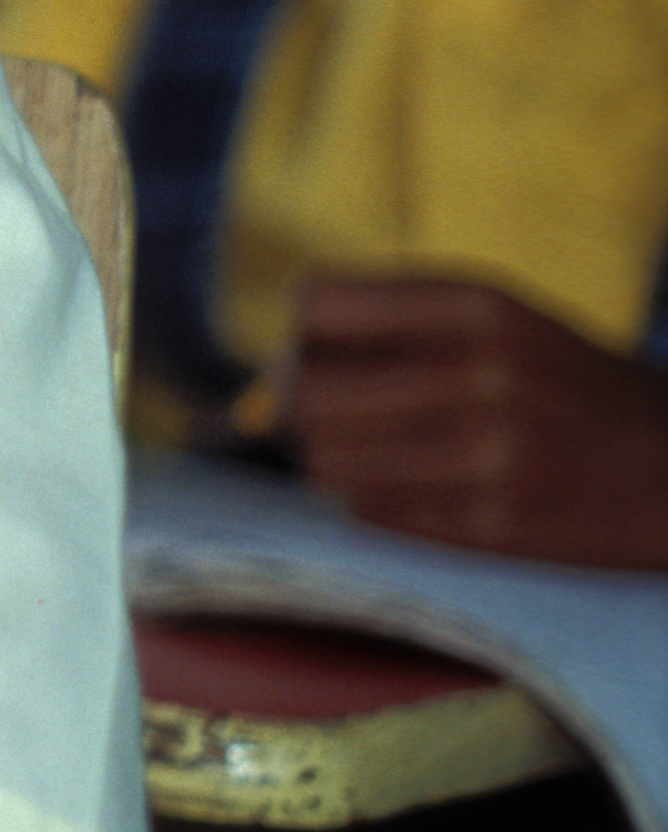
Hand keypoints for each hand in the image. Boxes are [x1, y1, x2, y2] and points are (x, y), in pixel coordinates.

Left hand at [287, 276, 667, 568]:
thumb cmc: (575, 387)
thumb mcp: (504, 324)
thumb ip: (390, 332)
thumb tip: (257, 388)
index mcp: (480, 306)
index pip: (315, 306)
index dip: (298, 336)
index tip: (315, 356)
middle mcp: (483, 373)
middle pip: (304, 390)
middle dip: (295, 406)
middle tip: (321, 418)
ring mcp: (491, 454)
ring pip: (326, 460)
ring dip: (330, 460)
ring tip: (375, 455)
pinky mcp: (498, 525)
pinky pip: (372, 512)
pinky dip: (372, 501)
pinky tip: (414, 490)